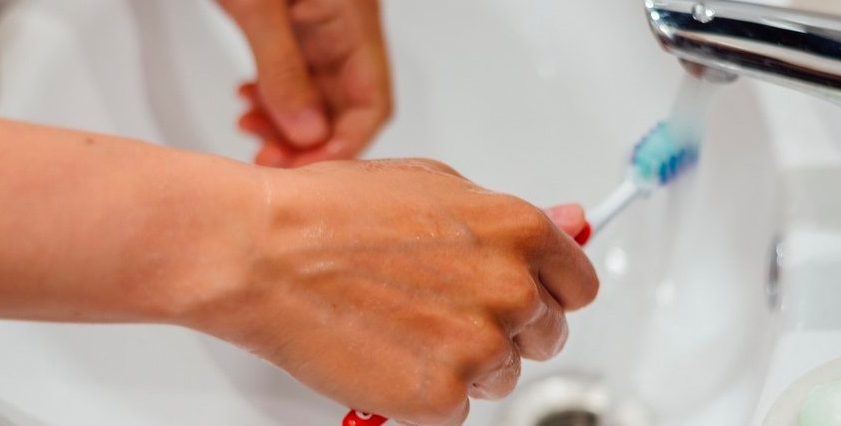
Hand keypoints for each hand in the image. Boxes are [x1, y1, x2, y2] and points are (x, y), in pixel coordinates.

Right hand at [177, 159, 597, 424]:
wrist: (263, 254)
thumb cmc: (330, 213)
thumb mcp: (433, 186)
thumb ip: (506, 216)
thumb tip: (571, 220)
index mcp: (518, 231)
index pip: (578, 284)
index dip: (547, 291)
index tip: (526, 297)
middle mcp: (511, 289)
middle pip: (545, 335)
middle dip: (504, 328)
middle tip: (442, 311)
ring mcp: (480, 348)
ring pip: (501, 375)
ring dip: (463, 362)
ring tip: (402, 325)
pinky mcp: (442, 398)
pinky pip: (457, 409)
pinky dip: (425, 393)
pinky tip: (387, 354)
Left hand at [219, 0, 391, 167]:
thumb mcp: (257, 6)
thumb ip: (283, 67)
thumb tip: (307, 132)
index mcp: (355, 19)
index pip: (372, 102)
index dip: (344, 145)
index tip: (306, 170)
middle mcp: (346, 28)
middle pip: (345, 107)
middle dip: (307, 142)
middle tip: (269, 159)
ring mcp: (321, 29)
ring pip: (318, 98)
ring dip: (285, 125)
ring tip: (249, 129)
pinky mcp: (295, 28)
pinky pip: (296, 79)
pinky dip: (273, 100)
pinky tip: (249, 103)